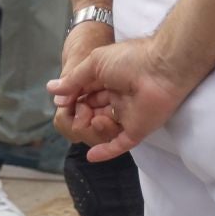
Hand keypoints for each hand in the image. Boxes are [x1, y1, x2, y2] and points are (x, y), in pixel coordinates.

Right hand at [48, 36, 192, 162]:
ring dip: (92, 127)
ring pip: (103, 128)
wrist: (162, 67)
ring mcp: (128, 114)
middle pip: (92, 112)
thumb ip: (74, 78)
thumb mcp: (96, 63)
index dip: (73, 101)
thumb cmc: (130, 59)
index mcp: (108, 79)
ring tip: (92, 119)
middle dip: (81, 115)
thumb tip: (52, 90)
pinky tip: (91, 156)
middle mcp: (117, 97)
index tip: (64, 104)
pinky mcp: (137, 129)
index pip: (85, 95)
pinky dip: (106, 151)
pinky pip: (120, 144)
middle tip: (79, 114)